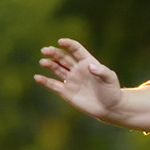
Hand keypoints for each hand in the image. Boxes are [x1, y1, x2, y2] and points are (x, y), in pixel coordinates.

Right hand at [34, 38, 149, 131]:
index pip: (76, 49)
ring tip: (43, 61)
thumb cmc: (112, 90)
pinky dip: (45, 81)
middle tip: (45, 50)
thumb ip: (101, 71)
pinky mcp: (66, 91)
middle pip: (63, 57)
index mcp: (87, 62)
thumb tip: (91, 66)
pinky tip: (37, 77)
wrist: (109, 107)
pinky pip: (53, 84)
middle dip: (54, 53)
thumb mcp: (110, 79)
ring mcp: (71, 80)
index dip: (68, 44)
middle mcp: (77, 69)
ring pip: (56, 68)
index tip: (60, 41)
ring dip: (49, 64)